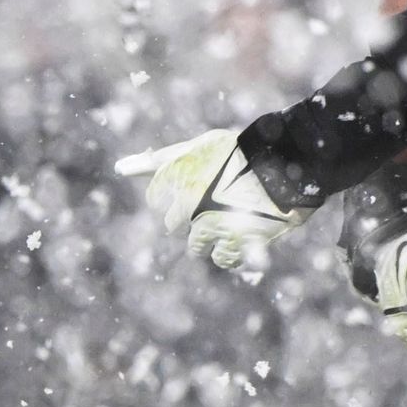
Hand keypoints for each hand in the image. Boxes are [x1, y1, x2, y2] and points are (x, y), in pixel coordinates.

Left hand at [117, 128, 316, 270]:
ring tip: (231, 221)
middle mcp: (191, 207)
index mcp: (179, 181)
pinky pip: (225, 259)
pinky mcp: (239, 243)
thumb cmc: (239, 151)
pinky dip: (231, 252)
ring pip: (198, 246)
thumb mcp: (195, 148)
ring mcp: (215, 227)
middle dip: (192, 218)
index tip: (196, 189)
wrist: (287, 161)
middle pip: (175, 226)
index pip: (158, 200)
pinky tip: (242, 237)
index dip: (175, 197)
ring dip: (210, 237)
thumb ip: (157, 161)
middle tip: (216, 203)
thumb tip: (118, 168)